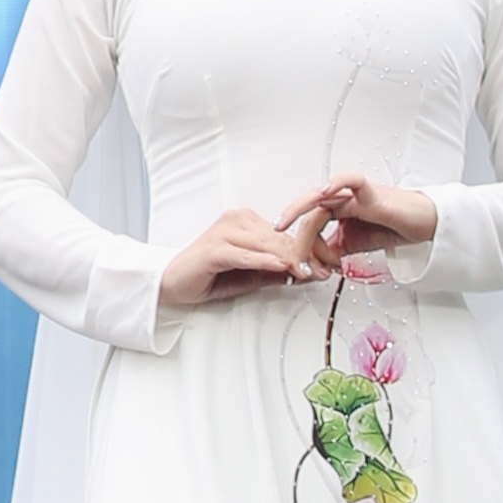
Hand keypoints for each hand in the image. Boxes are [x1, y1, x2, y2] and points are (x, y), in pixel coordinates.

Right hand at [158, 203, 327, 315]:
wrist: (173, 282)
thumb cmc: (210, 276)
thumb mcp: (251, 275)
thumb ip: (277, 271)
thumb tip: (308, 272)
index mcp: (245, 221)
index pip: (286, 232)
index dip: (311, 247)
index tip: (329, 263)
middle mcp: (236, 220)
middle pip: (280, 237)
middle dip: (307, 255)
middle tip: (327, 270)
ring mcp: (224, 232)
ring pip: (267, 244)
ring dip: (292, 259)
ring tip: (311, 271)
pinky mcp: (215, 248)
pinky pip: (246, 254)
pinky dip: (266, 261)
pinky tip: (282, 266)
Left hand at [283, 173, 437, 277]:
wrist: (421, 225)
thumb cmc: (391, 227)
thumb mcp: (354, 244)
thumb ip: (334, 251)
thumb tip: (315, 264)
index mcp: (336, 210)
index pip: (310, 224)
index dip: (304, 246)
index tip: (303, 266)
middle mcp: (341, 199)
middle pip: (310, 213)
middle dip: (299, 236)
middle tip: (293, 257)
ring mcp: (353, 194)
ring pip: (320, 197)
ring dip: (304, 216)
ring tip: (293, 230)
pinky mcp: (369, 191)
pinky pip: (351, 181)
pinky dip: (336, 183)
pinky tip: (324, 192)